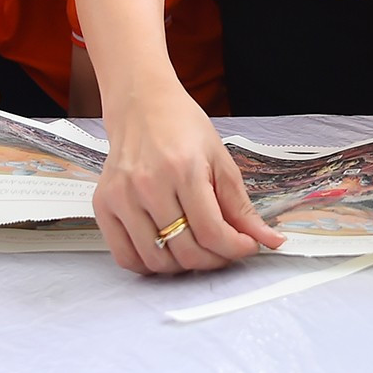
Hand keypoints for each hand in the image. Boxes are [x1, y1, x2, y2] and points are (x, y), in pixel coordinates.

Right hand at [93, 84, 285, 275]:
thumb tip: (269, 240)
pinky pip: (125, 257)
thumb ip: (242, 207)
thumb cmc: (183, 127)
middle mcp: (148, 185)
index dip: (235, 248)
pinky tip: (166, 250)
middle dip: (214, 260)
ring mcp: (121, 197)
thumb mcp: (221, 160)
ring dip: (183, 266)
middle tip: (224, 250)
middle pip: (185, 251)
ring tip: (197, 248)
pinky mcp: (103, 206)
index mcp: (183, 169)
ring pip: (156, 261)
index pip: (212, 232)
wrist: (142, 105)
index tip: (247, 247)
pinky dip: (149, 265)